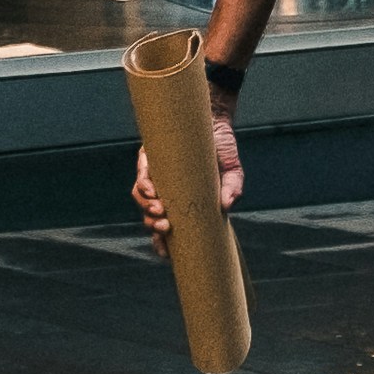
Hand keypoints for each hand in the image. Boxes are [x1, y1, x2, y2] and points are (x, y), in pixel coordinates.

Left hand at [133, 96, 243, 243]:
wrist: (214, 119)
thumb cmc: (221, 149)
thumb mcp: (232, 172)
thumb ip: (232, 189)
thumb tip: (227, 205)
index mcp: (182, 202)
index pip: (166, 229)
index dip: (161, 244)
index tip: (166, 254)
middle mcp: (166, 191)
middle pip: (150, 218)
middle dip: (154, 227)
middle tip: (166, 228)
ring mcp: (156, 175)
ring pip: (141, 199)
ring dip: (147, 209)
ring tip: (161, 211)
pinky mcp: (150, 158)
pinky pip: (141, 176)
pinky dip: (143, 186)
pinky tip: (152, 191)